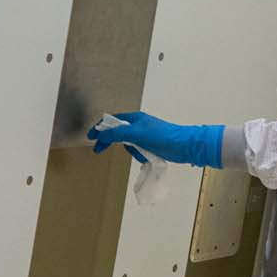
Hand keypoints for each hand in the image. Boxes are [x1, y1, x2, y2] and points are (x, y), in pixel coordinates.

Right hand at [88, 111, 224, 167]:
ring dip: (132, 152)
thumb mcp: (137, 134)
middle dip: (112, 142)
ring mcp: (146, 136)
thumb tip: (101, 134)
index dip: (100, 128)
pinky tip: (147, 158)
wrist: (186, 145)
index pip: (112, 121)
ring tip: (141, 155)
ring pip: (129, 145)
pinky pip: (139, 151)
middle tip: (99, 151)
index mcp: (135, 118)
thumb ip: (117, 133)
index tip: (90, 137)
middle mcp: (139, 125)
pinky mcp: (152, 145)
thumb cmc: (163, 137)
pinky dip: (140, 156)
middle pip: (118, 133)